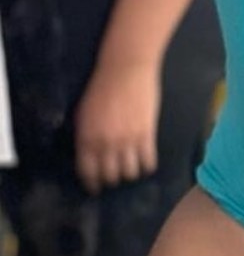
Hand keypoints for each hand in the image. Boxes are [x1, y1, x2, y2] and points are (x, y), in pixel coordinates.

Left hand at [74, 51, 161, 193]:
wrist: (126, 68)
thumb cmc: (101, 86)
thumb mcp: (83, 113)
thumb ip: (85, 136)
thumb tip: (89, 154)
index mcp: (87, 138)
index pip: (88, 173)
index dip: (92, 184)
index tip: (96, 187)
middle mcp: (106, 144)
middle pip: (110, 177)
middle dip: (112, 180)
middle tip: (115, 177)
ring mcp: (128, 140)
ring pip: (130, 173)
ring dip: (130, 174)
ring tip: (131, 169)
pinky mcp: (147, 133)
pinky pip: (148, 161)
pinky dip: (147, 166)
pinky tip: (146, 162)